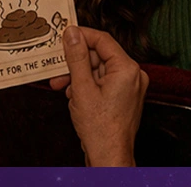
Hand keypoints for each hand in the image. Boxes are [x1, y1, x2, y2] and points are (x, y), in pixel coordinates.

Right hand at [48, 27, 146, 166]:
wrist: (109, 155)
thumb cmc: (100, 128)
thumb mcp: (81, 87)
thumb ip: (76, 57)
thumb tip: (72, 34)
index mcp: (127, 68)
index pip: (103, 40)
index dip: (81, 36)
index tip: (64, 35)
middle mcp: (133, 75)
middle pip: (100, 56)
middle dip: (76, 64)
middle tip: (57, 70)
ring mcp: (131, 87)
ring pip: (100, 71)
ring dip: (79, 77)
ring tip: (64, 88)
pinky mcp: (125, 97)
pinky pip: (104, 83)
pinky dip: (88, 86)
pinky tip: (75, 97)